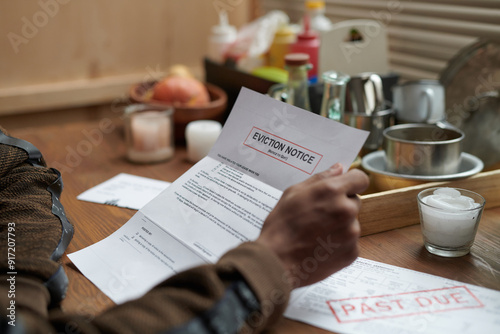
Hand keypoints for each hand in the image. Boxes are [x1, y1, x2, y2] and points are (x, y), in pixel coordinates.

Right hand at [256, 163, 368, 287]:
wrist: (276, 262)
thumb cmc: (280, 226)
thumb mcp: (293, 193)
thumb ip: (320, 178)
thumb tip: (339, 168)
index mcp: (332, 191)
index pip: (360, 178)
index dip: (352, 182)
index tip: (344, 188)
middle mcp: (346, 210)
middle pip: (355, 201)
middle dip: (341, 205)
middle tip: (319, 216)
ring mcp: (351, 233)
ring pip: (352, 223)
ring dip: (340, 225)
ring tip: (316, 234)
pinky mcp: (352, 252)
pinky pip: (350, 242)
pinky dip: (339, 244)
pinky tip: (320, 246)